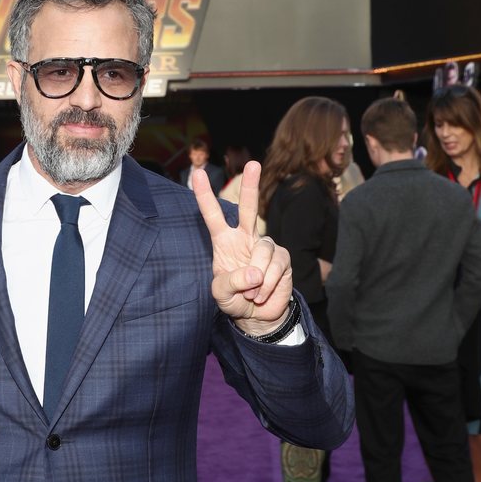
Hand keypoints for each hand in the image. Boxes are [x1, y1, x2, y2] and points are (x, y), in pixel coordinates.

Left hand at [192, 161, 292, 334]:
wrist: (258, 317)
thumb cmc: (234, 300)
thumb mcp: (221, 294)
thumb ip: (231, 282)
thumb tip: (254, 271)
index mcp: (224, 241)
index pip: (213, 215)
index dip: (204, 195)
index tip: (198, 174)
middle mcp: (246, 238)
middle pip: (248, 208)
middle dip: (251, 186)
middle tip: (253, 164)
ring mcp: (266, 246)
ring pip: (263, 252)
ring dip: (256, 280)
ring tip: (251, 295)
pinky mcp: (283, 258)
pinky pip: (276, 267)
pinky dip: (267, 285)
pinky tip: (262, 295)